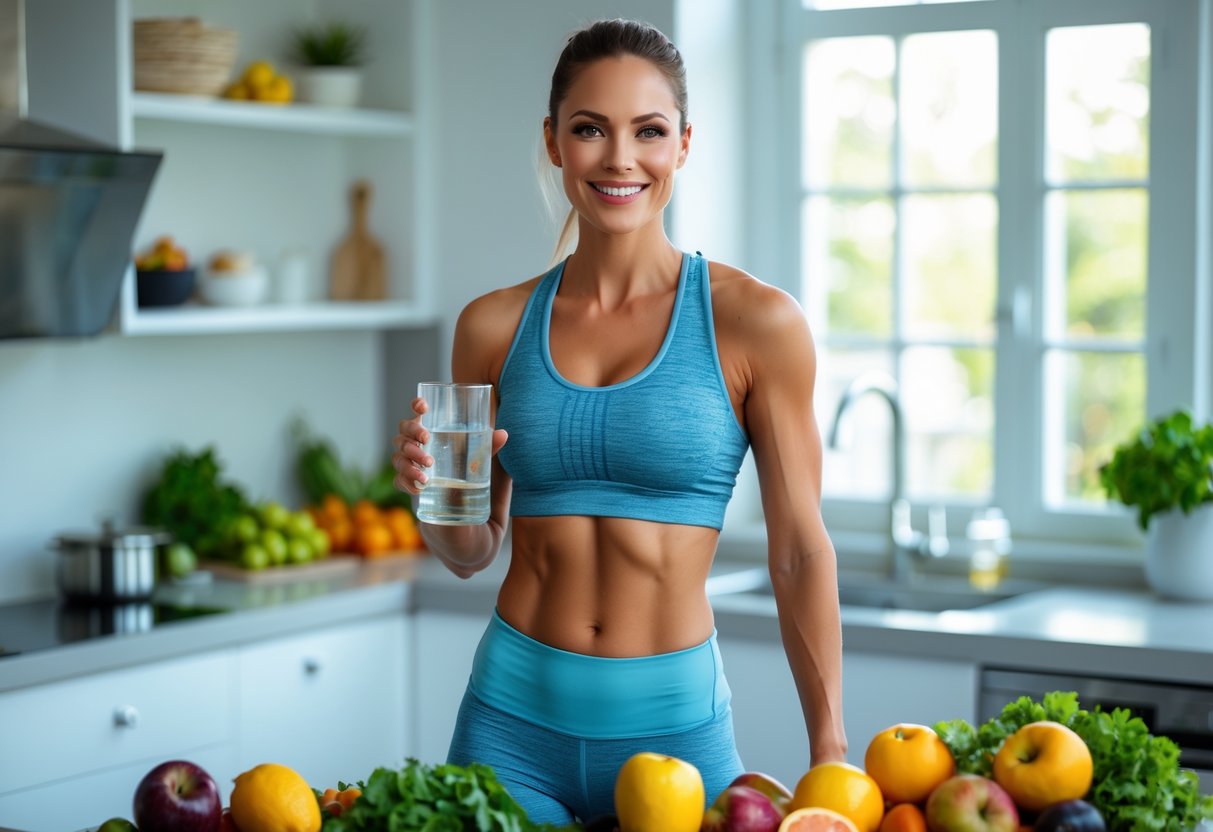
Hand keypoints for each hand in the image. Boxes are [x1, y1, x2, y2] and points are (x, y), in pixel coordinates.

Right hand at [390, 396, 508, 498]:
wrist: (477, 544)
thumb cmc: (489, 505)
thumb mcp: (495, 479)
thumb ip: (495, 456)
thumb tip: (502, 433)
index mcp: (446, 444)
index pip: (424, 420)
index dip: (417, 408)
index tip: (422, 406)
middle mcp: (429, 456)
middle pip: (403, 434)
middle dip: (411, 434)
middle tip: (426, 441)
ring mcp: (419, 476)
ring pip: (398, 457)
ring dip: (409, 461)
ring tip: (427, 473)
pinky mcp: (416, 497)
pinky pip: (399, 482)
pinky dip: (406, 483)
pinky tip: (419, 490)